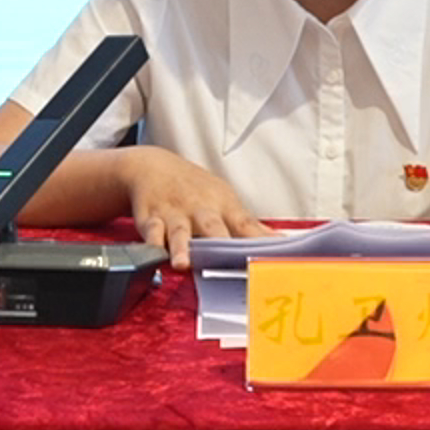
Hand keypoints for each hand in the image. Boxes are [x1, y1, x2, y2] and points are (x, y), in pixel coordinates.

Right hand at [116, 149, 266, 270]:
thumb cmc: (196, 190)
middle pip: (213, 228)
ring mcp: (175, 214)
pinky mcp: (150, 218)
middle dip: (222, 244)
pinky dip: (151, 243)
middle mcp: (201, 210)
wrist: (153, 166)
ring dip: (181, 247)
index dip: (261, 240)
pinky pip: (150, 231)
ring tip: (183, 264)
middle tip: (234, 263)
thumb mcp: (225, 201)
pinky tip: (153, 254)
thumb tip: (280, 241)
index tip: (275, 255)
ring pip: (179, 232)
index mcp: (224, 207)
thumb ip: (248, 226)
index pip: (247, 225)